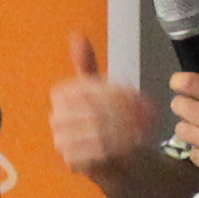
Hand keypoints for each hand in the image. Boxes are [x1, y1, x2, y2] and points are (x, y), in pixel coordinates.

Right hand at [49, 32, 157, 174]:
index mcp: (60, 97)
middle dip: (118, 110)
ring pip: (93, 130)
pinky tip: (132, 143)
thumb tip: (76, 35)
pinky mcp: (72, 162)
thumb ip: (88, 65)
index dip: (109, 89)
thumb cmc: (107, 121)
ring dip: (120, 128)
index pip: (85, 87)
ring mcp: (62, 142)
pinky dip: (115, 148)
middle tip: (142, 110)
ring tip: (140, 127)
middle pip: (90, 108)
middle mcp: (56, 118)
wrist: (118, 160)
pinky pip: (94, 153)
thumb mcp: (100, 90)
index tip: (132, 93)